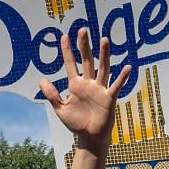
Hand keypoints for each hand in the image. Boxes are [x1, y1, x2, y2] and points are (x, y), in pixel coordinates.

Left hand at [40, 28, 129, 145]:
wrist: (89, 138)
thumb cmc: (76, 123)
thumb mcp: (60, 109)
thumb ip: (52, 94)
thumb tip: (41, 80)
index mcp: (75, 85)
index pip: (71, 64)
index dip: (67, 51)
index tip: (64, 36)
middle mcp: (88, 83)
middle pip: (87, 61)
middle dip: (85, 46)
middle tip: (83, 30)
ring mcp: (100, 89)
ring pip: (102, 68)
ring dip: (104, 55)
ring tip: (104, 40)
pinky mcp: (109, 98)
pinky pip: (116, 86)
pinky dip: (122, 77)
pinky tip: (127, 67)